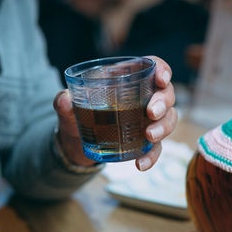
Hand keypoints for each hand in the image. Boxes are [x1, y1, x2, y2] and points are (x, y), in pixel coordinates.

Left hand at [53, 56, 176, 169]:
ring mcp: (145, 120)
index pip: (151, 66)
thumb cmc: (76, 114)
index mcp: (125, 79)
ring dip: (163, 127)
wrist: (75, 141)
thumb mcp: (68, 107)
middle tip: (151, 113)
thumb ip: (63, 102)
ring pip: (168, 119)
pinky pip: (156, 147)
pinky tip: (141, 164)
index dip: (161, 69)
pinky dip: (152, 156)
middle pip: (165, 94)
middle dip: (163, 102)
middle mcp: (141, 97)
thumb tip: (63, 99)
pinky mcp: (143, 141)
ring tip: (149, 136)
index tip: (161, 79)